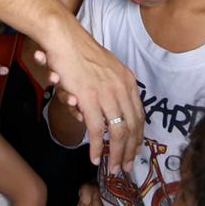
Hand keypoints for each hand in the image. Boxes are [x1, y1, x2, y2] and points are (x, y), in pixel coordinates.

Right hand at [35, 24, 142, 171]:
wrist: (64, 38)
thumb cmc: (79, 51)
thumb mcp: (106, 68)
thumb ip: (111, 88)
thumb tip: (108, 111)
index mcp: (128, 81)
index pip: (139, 115)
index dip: (138, 136)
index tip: (135, 152)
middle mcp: (122, 89)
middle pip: (133, 127)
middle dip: (131, 151)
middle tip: (127, 167)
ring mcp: (107, 94)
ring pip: (118, 133)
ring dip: (117, 154)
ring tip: (114, 167)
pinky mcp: (90, 99)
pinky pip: (97, 130)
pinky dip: (97, 147)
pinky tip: (94, 157)